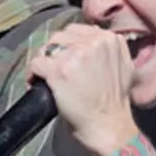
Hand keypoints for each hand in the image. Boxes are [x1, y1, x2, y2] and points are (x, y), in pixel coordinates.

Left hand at [28, 23, 139, 155]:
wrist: (108, 125)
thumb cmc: (115, 102)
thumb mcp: (123, 66)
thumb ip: (108, 50)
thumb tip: (91, 40)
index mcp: (110, 38)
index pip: (77, 30)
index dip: (67, 44)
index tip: (64, 57)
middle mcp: (94, 42)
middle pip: (60, 36)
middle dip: (54, 52)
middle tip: (52, 68)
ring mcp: (75, 55)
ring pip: (47, 48)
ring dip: (43, 61)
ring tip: (43, 75)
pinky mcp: (59, 70)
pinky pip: (36, 63)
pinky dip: (32, 73)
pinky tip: (35, 83)